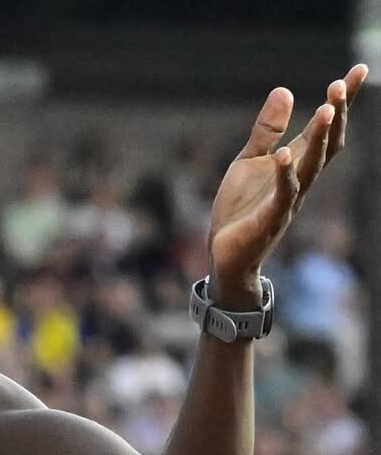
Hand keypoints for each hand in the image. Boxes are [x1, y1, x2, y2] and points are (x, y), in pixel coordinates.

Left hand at [207, 65, 365, 300]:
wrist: (226, 255)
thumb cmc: (240, 209)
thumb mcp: (249, 161)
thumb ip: (266, 129)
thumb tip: (284, 89)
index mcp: (295, 163)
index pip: (324, 128)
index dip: (342, 101)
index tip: (358, 70)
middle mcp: (299, 180)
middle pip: (326, 144)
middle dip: (336, 115)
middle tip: (341, 85)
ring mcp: (288, 200)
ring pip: (312, 166)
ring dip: (321, 138)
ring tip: (327, 109)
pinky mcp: (270, 218)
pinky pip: (282, 194)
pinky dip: (285, 174)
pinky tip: (284, 153)